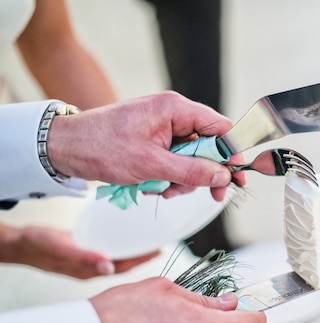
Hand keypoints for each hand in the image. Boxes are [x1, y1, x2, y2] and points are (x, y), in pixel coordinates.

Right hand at [0, 223, 158, 277]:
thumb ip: (85, 258)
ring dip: (134, 251)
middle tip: (161, 246)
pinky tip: (126, 238)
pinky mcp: (84, 252)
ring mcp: (88, 261)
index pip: (123, 267)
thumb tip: (109, 268)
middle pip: (124, 264)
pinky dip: (120, 245)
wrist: (21, 243)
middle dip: (143, 257)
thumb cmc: (38, 246)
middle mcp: (92, 268)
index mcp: (89, 271)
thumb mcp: (62, 248)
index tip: (159, 251)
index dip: (142, 260)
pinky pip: (108, 250)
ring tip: (149, 243)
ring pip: (118, 258)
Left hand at [47, 91, 245, 201]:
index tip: (236, 177)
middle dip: (205, 173)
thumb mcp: (151, 165)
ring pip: (192, 158)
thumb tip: (224, 176)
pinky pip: (175, 161)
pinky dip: (169, 177)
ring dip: (183, 180)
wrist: (64, 149)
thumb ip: (191, 171)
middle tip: (212, 196)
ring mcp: (163, 128)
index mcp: (175, 109)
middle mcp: (173, 115)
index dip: (232, 153)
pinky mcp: (154, 140)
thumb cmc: (102, 148)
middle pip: (209, 146)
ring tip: (163, 191)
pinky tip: (153, 186)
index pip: (220, 128)